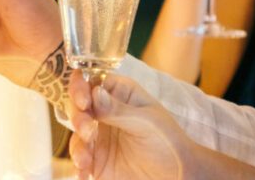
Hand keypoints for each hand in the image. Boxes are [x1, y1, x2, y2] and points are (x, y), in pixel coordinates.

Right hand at [68, 73, 196, 179]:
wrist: (178, 175)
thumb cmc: (168, 141)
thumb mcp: (146, 122)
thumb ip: (118, 110)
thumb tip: (95, 92)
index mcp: (119, 95)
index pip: (92, 83)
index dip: (81, 87)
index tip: (83, 101)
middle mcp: (105, 114)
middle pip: (78, 108)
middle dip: (78, 118)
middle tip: (87, 130)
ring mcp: (99, 138)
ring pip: (76, 135)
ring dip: (77, 146)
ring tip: (85, 160)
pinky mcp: (97, 161)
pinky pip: (79, 161)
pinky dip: (78, 167)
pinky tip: (83, 174)